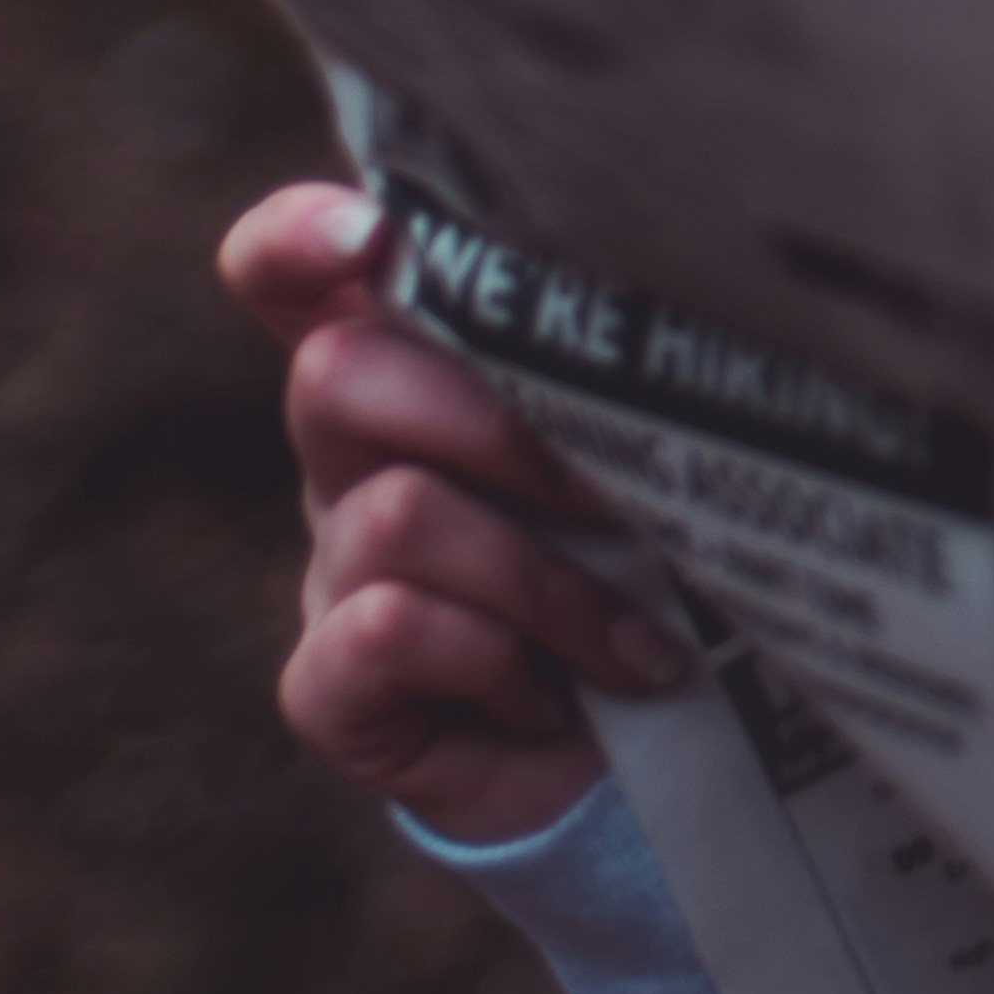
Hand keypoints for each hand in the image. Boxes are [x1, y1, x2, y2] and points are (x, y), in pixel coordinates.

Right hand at [225, 180, 690, 845]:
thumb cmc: (649, 569)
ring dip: (546, 580)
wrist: (636, 761)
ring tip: (640, 641)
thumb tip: (699, 314)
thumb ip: (626, 382)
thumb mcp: (642, 459)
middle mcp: (351, 459)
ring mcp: (330, 573)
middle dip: (497, 422)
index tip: (369, 232)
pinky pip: (383, 631)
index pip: (293, 274)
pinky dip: (496, 662)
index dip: (299, 240)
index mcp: (416, 374)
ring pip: (397, 514)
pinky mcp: (327, 688)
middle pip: (336, 374)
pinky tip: (557, 700)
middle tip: (620, 494)